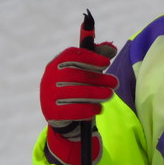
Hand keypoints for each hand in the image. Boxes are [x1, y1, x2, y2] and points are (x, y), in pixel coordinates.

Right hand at [40, 43, 117, 164]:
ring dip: (95, 93)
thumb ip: (98, 58)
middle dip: (97, 78)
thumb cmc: (79, 88)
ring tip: (110, 94)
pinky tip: (98, 108)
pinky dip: (88, 109)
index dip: (90, 57)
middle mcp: (49, 78)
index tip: (107, 63)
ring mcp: (48, 96)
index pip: (70, 56)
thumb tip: (112, 47)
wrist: (66, 117)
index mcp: (57, 64)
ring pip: (74, 93)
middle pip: (73, 75)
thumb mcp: (88, 72)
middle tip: (115, 82)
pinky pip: (72, 110)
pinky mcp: (53, 113)